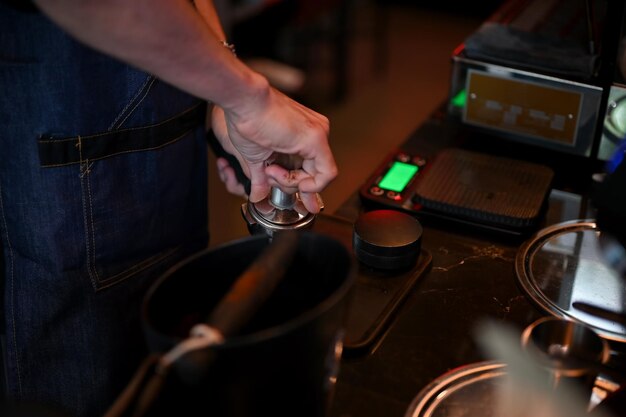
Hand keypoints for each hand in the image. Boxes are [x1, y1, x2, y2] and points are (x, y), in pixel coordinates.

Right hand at [211, 87, 336, 212]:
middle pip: (313, 174)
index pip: (311, 168)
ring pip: (318, 176)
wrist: (243, 101)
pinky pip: (326, 174)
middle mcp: (314, 133)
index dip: (303, 188)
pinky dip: (312, 184)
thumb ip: (262, 179)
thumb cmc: (245, 120)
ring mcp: (318, 134)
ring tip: (271, 168)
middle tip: (270, 174)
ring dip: (292, 182)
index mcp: (301, 136)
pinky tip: (292, 179)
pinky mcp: (316, 139)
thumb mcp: (256, 158)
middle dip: (290, 184)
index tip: (299, 202)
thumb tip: (257, 196)